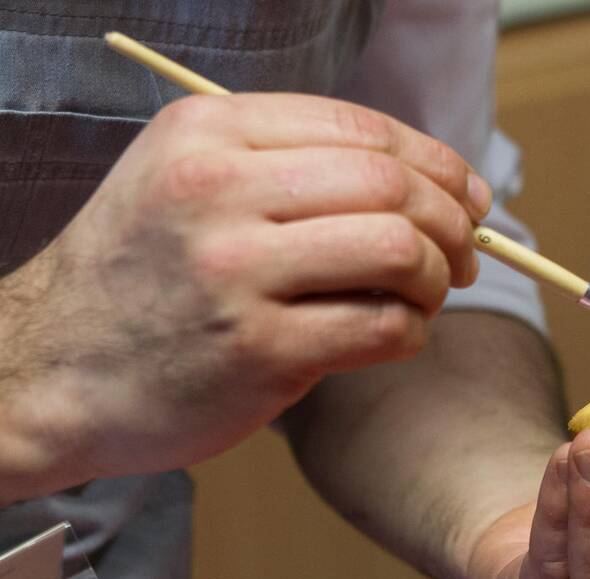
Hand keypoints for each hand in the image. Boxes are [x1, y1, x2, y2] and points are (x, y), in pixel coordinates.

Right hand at [0, 93, 490, 498]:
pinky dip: (412, 331)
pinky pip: (383, 327)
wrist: (52, 369)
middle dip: (453, 221)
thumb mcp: (184, 182)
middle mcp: (220, 192)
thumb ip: (286, 165)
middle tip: (466, 254)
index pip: (363, 130)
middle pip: (392, 186)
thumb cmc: (138, 276)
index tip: (469, 196)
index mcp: (208, 135)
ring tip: (429, 296)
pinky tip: (397, 335)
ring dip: (438, 277)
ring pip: (399, 250)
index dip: (437, 163)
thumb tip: (420, 181)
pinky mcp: (258, 351)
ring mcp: (238, 273)